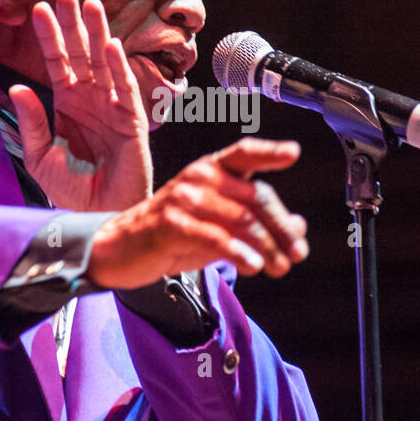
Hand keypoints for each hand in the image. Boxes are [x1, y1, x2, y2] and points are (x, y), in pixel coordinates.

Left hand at [9, 0, 152, 211]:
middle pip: (82, 53)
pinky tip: (110, 46)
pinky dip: (118, 67)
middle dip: (74, 24)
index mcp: (68, 104)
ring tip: (91, 5)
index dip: (49, 36)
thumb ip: (31, 122)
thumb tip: (17, 87)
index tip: (38, 9)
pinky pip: (125, 89)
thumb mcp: (41, 156)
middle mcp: (91, 99)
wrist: (99, 216)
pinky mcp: (132, 121)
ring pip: (104, 63)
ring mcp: (112, 107)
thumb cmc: (74, 190)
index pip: (57, 61)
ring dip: (98, 34)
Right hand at [87, 138, 309, 290]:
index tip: (293, 154)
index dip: (269, 153)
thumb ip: (256, 222)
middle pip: (256, 196)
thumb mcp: (219, 225)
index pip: (244, 153)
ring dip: (267, 247)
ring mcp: (184, 198)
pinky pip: (216, 237)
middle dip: (281, 229)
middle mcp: (199, 177)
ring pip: (242, 220)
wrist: (120, 248)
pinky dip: (240, 253)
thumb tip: (299, 227)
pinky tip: (253, 266)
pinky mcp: (171, 224)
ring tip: (280, 267)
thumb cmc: (172, 233)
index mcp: (210, 169)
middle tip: (296, 254)